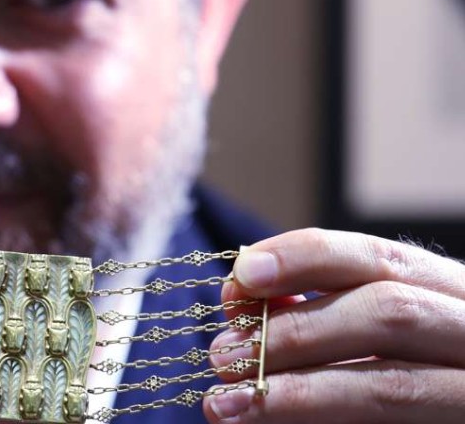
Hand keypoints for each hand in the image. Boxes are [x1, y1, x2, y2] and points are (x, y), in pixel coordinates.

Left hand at [202, 227, 464, 422]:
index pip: (378, 258)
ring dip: (299, 393)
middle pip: (388, 313)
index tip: (241, 275)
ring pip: (392, 386)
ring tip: (228, 405)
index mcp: (452, 295)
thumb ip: (314, 312)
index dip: (304, 258)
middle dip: (296, 331)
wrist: (434, 417)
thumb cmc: (397, 374)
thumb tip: (239, 299)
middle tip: (223, 356)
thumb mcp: (363, 333)